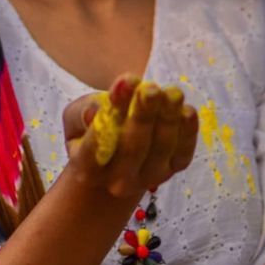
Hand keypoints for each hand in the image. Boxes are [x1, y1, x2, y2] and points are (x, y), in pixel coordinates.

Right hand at [63, 73, 198, 196]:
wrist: (115, 156)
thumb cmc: (92, 128)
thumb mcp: (76, 117)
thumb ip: (80, 113)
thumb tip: (94, 112)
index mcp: (88, 169)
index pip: (97, 144)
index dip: (112, 112)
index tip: (124, 82)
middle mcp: (117, 181)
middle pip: (132, 148)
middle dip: (143, 115)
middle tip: (151, 89)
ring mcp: (148, 178)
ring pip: (160, 149)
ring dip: (168, 119)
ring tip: (172, 93)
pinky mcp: (172, 169)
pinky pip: (183, 154)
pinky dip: (188, 133)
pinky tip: (187, 110)